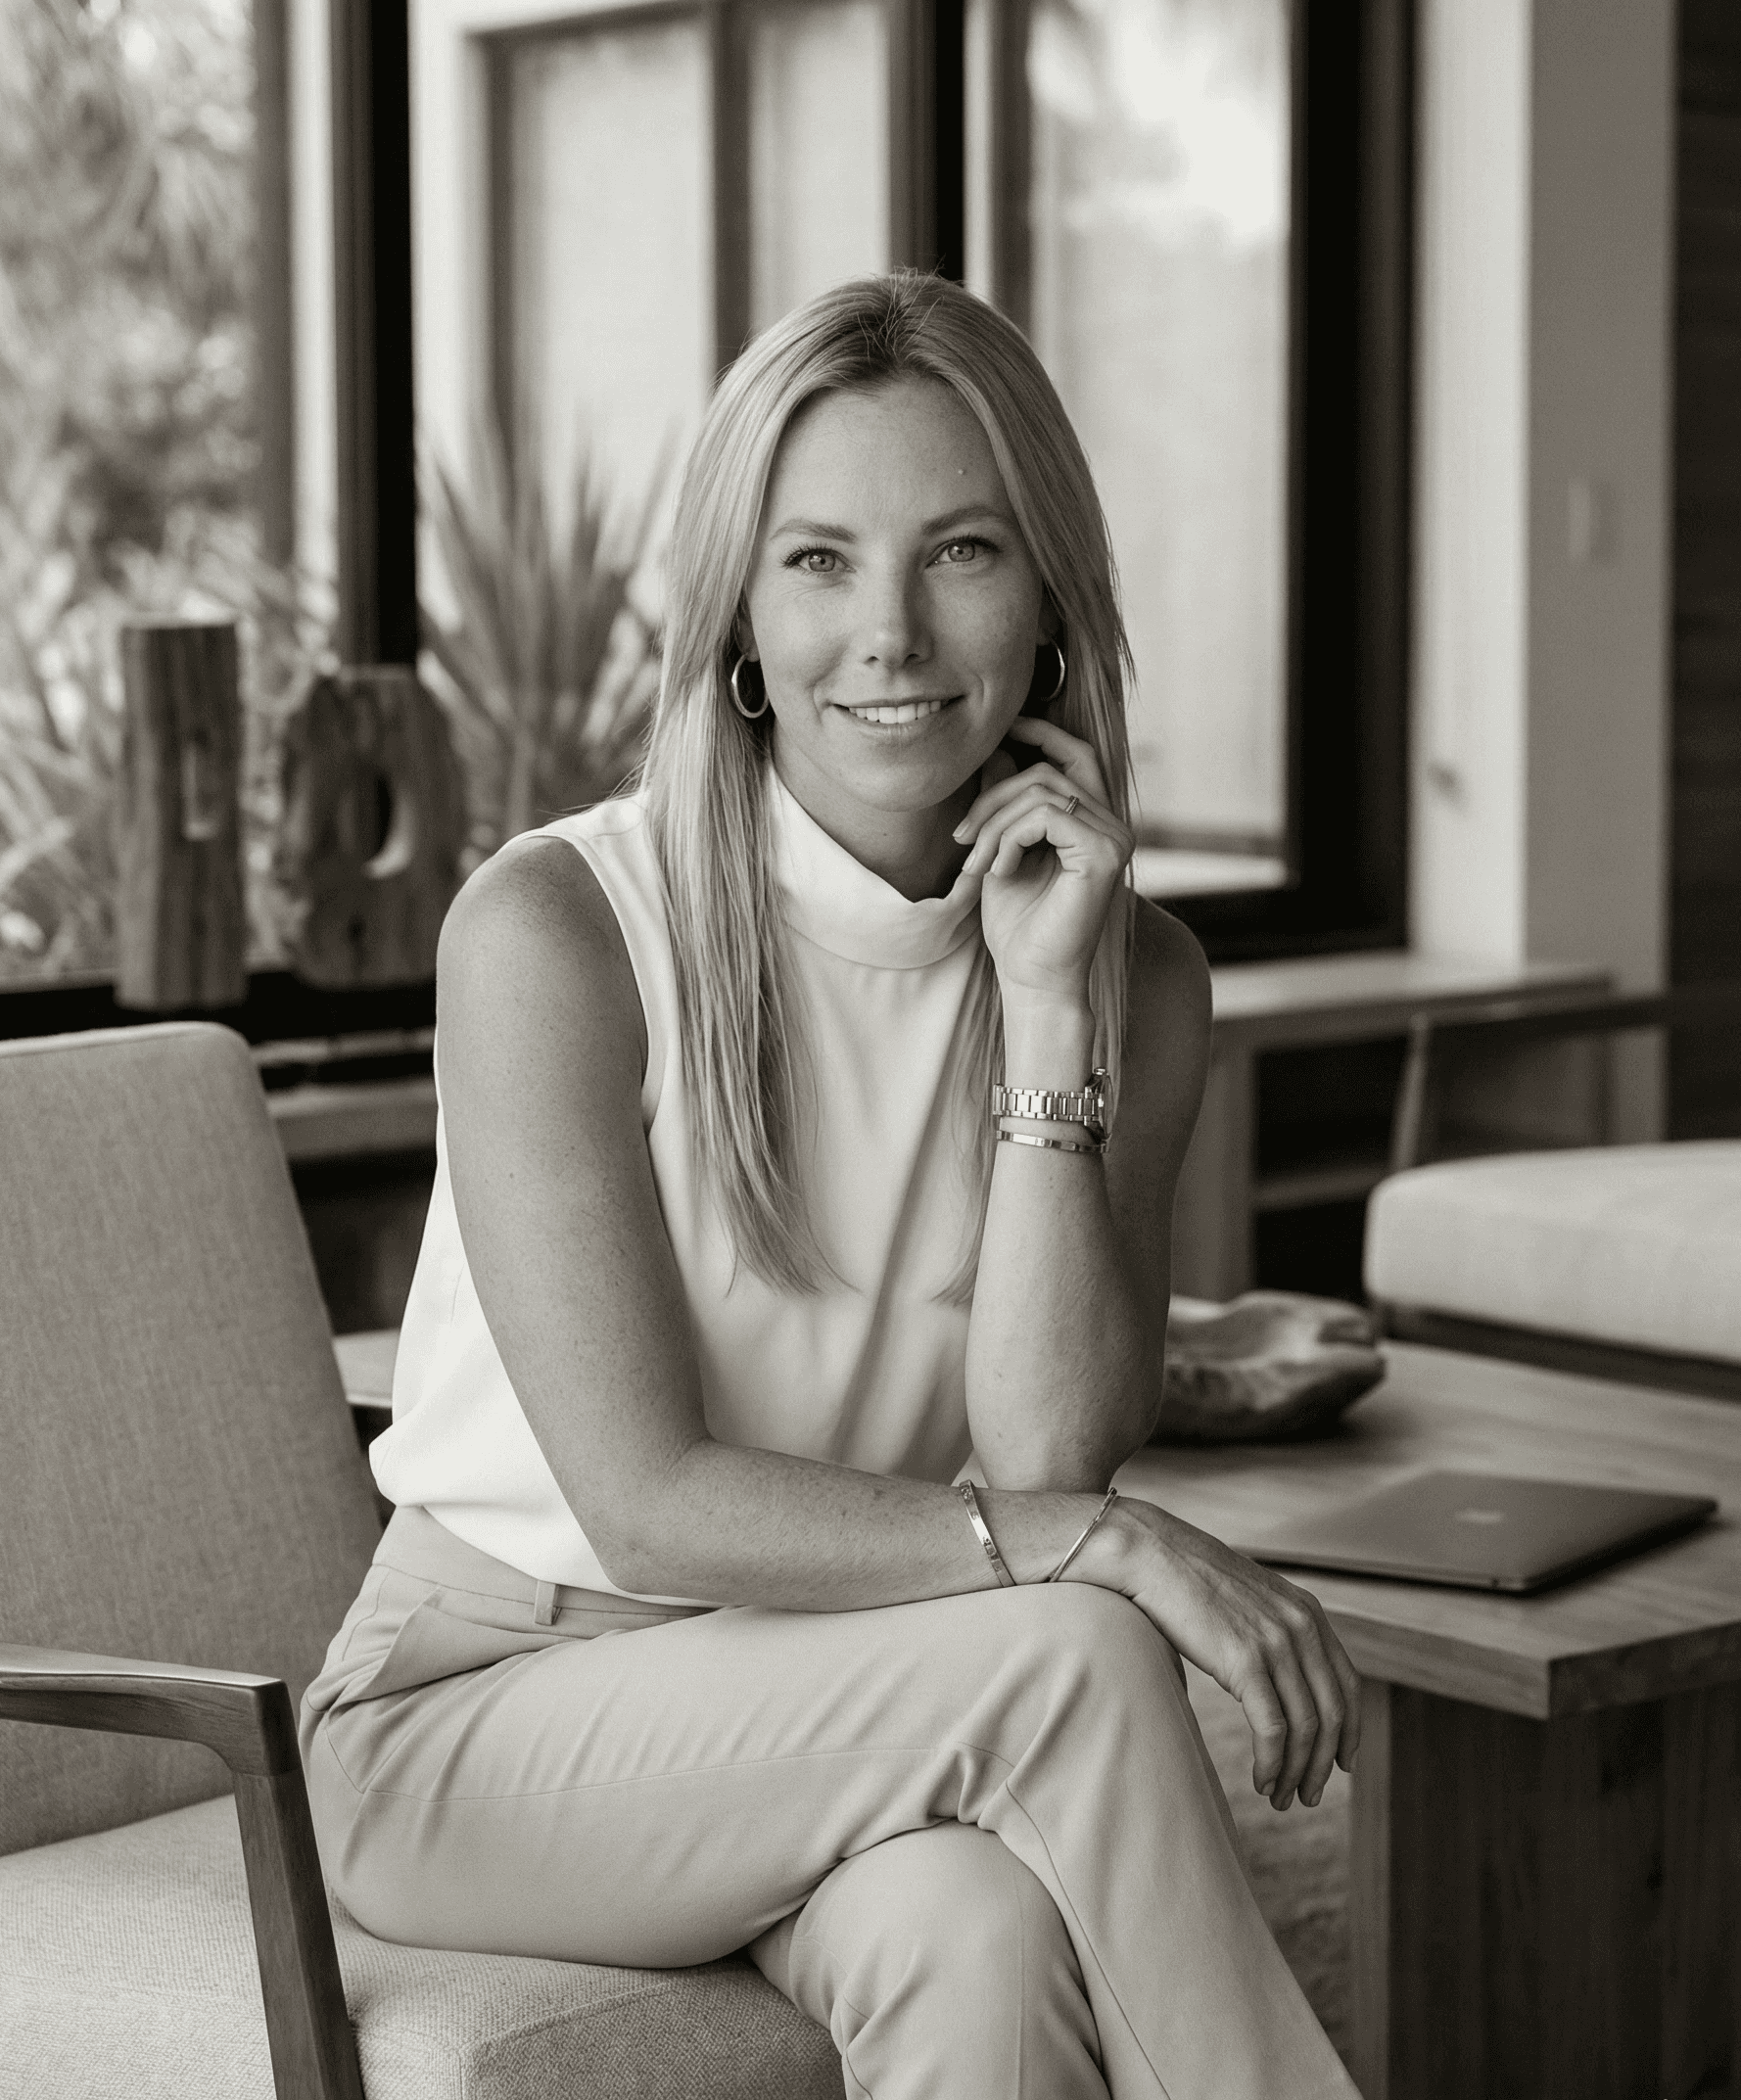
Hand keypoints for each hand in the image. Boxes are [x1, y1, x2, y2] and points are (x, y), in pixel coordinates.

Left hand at [955, 713, 1133, 1002]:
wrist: (1032, 978)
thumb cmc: (1018, 925)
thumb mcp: (1002, 851)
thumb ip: (1006, 804)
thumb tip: (995, 751)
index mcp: (1094, 822)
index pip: (1076, 755)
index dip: (1041, 733)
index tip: (1000, 731)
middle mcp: (1113, 825)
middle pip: (1048, 770)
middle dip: (993, 796)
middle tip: (960, 838)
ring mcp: (1115, 837)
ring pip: (1041, 791)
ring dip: (993, 824)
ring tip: (975, 865)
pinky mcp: (1104, 853)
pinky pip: (1047, 815)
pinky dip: (1009, 838)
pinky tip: (998, 872)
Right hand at [1079, 1496, 1361, 1809]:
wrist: (1148, 1552)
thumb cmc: (1186, 1579)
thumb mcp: (1247, 1600)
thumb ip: (1271, 1630)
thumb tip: (1274, 1678)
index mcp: (1307, 1612)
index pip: (1348, 1683)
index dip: (1351, 1730)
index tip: (1342, 1764)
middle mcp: (1301, 1627)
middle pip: (1334, 1714)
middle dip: (1324, 1764)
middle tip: (1309, 1796)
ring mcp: (1275, 1643)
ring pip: (1306, 1729)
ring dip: (1297, 1773)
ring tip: (1280, 1797)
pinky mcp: (1245, 1661)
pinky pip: (1273, 1729)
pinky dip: (1272, 1764)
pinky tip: (1260, 1780)